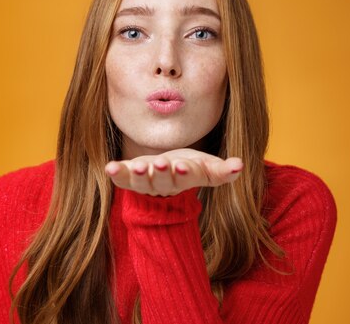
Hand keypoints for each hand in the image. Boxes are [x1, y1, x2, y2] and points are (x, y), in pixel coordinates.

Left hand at [105, 148, 242, 196]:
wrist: (166, 171)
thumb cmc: (189, 166)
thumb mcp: (207, 167)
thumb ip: (222, 170)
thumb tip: (239, 165)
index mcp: (186, 178)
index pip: (187, 177)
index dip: (184, 172)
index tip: (182, 165)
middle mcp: (164, 184)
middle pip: (163, 181)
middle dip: (161, 173)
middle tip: (159, 164)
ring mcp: (146, 182)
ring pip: (141, 182)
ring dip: (138, 175)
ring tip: (138, 166)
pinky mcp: (129, 177)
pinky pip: (121, 178)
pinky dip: (116, 174)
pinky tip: (110, 167)